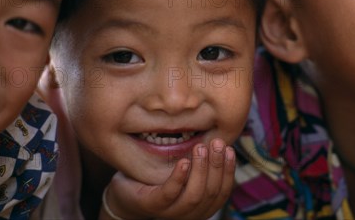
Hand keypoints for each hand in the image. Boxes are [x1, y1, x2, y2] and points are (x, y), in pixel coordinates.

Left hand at [101, 139, 235, 219]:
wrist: (126, 194)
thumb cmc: (159, 180)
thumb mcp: (185, 172)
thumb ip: (201, 165)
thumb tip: (222, 141)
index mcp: (201, 206)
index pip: (222, 192)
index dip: (228, 171)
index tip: (229, 149)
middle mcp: (189, 213)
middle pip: (210, 193)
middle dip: (216, 166)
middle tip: (217, 143)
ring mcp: (170, 211)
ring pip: (194, 196)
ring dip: (201, 170)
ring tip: (200, 148)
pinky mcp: (152, 204)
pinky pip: (169, 194)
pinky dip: (179, 178)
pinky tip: (184, 162)